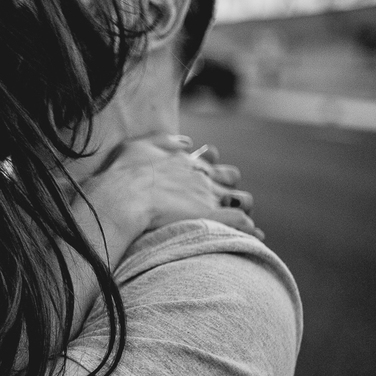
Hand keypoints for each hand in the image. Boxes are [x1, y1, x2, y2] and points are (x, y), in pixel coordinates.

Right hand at [86, 132, 261, 240]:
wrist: (123, 196)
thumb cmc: (124, 173)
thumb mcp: (140, 145)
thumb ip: (165, 141)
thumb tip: (187, 141)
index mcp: (187, 161)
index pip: (213, 163)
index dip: (211, 171)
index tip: (204, 180)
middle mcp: (203, 176)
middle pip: (231, 177)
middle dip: (228, 186)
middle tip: (219, 200)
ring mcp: (209, 197)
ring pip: (243, 199)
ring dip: (241, 206)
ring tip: (234, 219)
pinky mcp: (210, 216)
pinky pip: (241, 220)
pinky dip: (247, 226)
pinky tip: (253, 234)